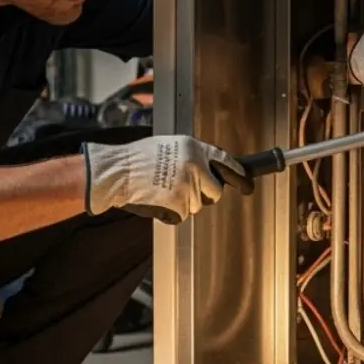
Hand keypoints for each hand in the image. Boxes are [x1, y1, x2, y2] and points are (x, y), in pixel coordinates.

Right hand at [83, 135, 249, 224]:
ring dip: (182, 203)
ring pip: (197, 206)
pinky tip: (156, 200)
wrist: (116, 172)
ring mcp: (189, 186)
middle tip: (183, 191)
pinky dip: (170, 214)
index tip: (247, 183)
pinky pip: (182, 216)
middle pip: (215, 191)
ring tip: (160, 190)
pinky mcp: (179, 204)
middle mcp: (196, 166)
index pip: (225, 161)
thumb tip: (206, 169)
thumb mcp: (168, 146)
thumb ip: (191, 156)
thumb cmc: (136, 160)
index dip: (238, 174)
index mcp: (194, 148)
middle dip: (204, 195)